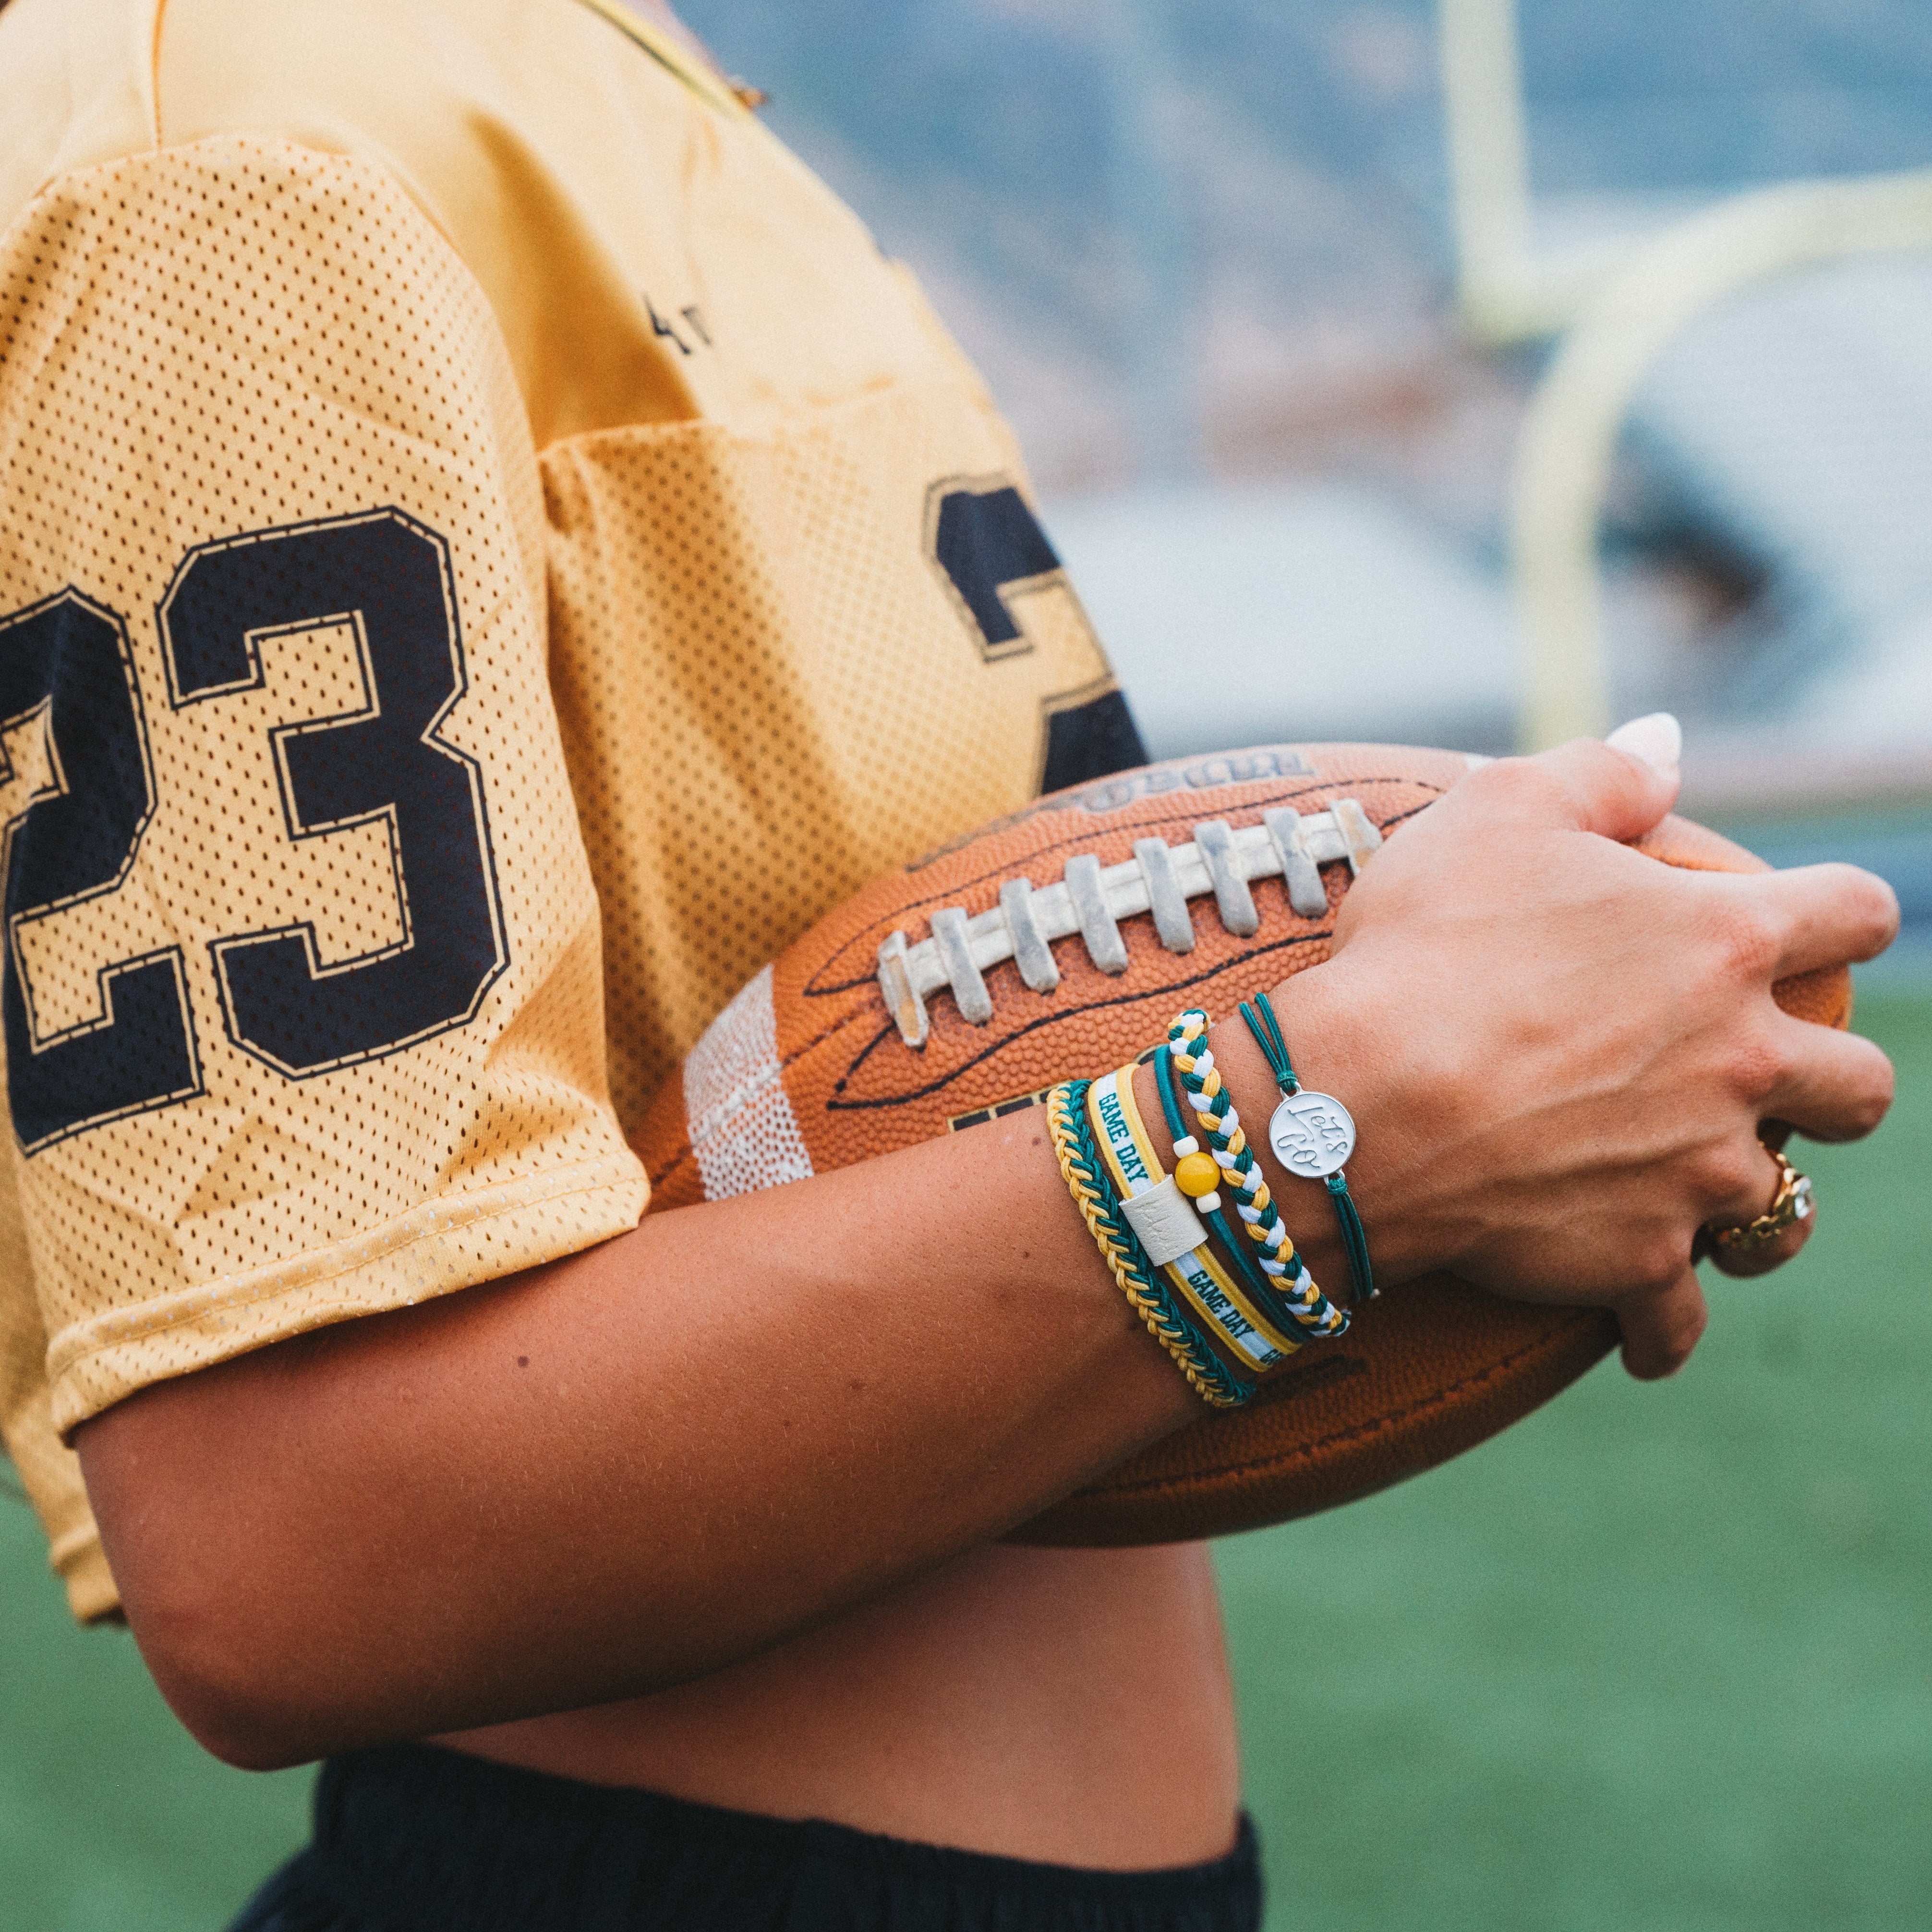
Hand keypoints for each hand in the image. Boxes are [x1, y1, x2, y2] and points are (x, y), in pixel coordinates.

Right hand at [1241, 723, 1896, 1379]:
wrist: (1353, 1106)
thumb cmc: (1422, 948)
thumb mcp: (1498, 812)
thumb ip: (1602, 771)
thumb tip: (1670, 746)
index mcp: (1724, 943)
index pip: (1855, 913)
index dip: (1841, 914)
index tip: (1809, 925)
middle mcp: (1739, 1064)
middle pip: (1862, 1086)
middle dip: (1832, 1080)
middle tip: (1758, 1071)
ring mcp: (1694, 1174)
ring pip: (1783, 1212)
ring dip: (1751, 1199)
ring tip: (1697, 1188)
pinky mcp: (1634, 1260)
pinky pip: (1675, 1318)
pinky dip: (1658, 1320)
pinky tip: (1637, 1315)